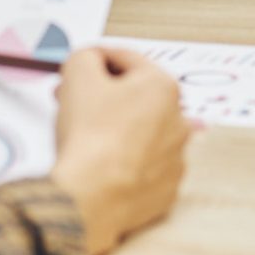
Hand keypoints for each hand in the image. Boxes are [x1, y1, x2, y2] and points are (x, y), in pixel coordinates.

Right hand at [52, 47, 190, 254]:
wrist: (89, 198)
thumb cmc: (89, 137)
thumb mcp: (77, 71)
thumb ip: (85, 56)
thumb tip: (89, 60)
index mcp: (163, 87)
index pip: (127, 59)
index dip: (97, 59)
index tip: (81, 66)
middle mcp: (178, 122)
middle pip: (136, 97)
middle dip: (104, 95)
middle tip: (76, 98)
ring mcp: (174, 160)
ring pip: (140, 133)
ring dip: (116, 128)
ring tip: (85, 134)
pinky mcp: (165, 192)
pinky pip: (142, 167)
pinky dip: (124, 163)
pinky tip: (101, 164)